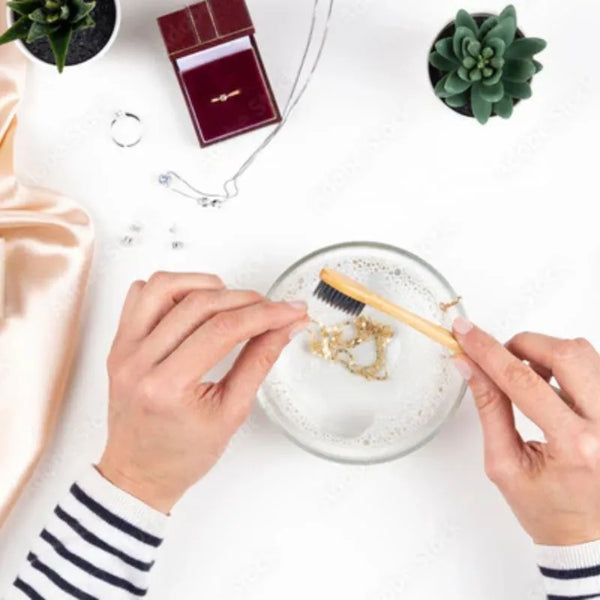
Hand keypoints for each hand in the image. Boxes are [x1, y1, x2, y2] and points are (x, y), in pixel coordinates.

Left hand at [98, 272, 307, 513]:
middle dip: (246, 299)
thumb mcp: (231, 414)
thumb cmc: (180, 455)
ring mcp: (124, 348)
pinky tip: (194, 303)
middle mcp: (138, 361)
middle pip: (199, 304)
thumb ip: (259, 363)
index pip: (223, 330)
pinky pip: (141, 294)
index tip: (290, 310)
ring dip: (206, 285)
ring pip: (165, 286)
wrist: (139, 473)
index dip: (264, 314)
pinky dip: (172, 289)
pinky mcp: (120, 341)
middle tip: (272, 308)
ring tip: (231, 301)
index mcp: (166, 386)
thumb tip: (284, 327)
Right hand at [453, 318, 599, 545]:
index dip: (488, 351)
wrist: (589, 535)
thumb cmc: (548, 509)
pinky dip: (566, 366)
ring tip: (528, 381)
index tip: (466, 333)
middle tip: (500, 359)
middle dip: (523, 345)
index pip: (523, 382)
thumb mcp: (504, 464)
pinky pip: (594, 366)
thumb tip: (470, 366)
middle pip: (566, 353)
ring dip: (546, 355)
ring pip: (584, 353)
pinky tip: (552, 388)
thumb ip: (489, 408)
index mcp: (575, 446)